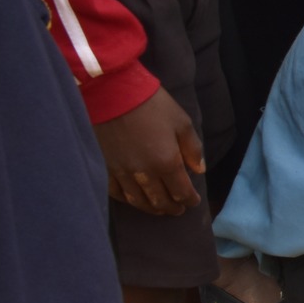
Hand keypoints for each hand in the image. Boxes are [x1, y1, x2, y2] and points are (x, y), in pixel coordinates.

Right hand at [94, 87, 204, 214]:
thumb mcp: (182, 122)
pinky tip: (134, 200)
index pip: (181, 192)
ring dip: (151, 208)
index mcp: (167, 162)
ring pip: (138, 201)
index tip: (194, 201)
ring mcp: (122, 172)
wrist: (112, 93)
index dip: (189, 200)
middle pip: (160, 201)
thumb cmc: (152, 105)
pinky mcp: (105, 167)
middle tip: (178, 209)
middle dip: (172, 208)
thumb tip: (198, 170)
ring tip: (159, 209)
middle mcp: (144, 173)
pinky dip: (128, 200)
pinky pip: (116, 193)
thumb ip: (192, 149)